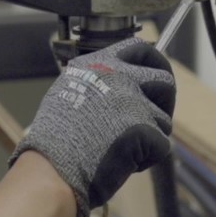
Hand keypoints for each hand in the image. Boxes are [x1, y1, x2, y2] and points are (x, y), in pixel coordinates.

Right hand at [11, 37, 176, 216]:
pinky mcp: (144, 128)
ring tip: (123, 149)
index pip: (139, 49)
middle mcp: (119, 76)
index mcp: (100, 64)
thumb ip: (99, 83)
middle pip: (164, 80)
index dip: (153, 64)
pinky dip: (146, 159)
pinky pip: (161, 145)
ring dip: (150, 137)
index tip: (154, 80)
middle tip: (152, 121)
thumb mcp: (68, 92)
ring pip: (164, 119)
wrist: (51, 168)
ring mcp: (133, 101)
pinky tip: (122, 163)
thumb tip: (123, 88)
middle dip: (164, 103)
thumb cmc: (55, 140)